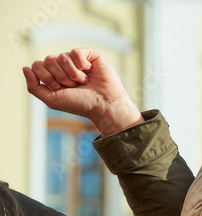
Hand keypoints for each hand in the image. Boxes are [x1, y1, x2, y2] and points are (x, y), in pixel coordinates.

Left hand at [23, 48, 143, 136]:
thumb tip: (25, 67)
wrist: (103, 104)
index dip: (46, 77)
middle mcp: (64, 67)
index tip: (60, 89)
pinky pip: (76, 52)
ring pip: (62, 56)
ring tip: (83, 81)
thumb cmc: (80, 104)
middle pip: (48, 59)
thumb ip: (33, 86)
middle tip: (73, 86)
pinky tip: (89, 71)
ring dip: (72, 73)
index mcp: (54, 76)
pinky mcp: (90, 55)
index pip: (37, 65)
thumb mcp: (51, 100)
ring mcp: (77, 61)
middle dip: (60, 76)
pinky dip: (81, 64)